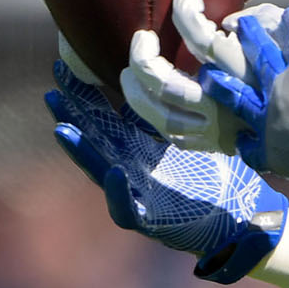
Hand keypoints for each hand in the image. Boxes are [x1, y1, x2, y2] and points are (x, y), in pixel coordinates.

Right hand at [46, 59, 288, 282]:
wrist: (236, 215)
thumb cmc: (212, 174)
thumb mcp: (187, 135)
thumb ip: (166, 113)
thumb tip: (156, 74)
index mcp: (138, 147)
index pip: (103, 116)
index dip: (83, 95)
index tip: (64, 67)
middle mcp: (131, 167)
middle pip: (93, 139)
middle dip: (71, 117)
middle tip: (52, 92)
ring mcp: (137, 194)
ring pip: (100, 172)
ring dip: (81, 152)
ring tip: (62, 130)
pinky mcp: (150, 220)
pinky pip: (127, 208)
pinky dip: (119, 192)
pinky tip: (114, 173)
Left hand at [119, 0, 287, 153]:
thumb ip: (266, 22)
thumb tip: (229, 23)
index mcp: (249, 72)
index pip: (204, 39)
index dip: (186, 12)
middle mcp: (230, 102)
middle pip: (169, 85)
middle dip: (145, 60)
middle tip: (142, 39)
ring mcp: (222, 129)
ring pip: (165, 115)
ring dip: (139, 93)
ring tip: (130, 72)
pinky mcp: (219, 146)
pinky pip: (176, 136)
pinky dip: (155, 117)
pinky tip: (148, 102)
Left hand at [202, 3, 288, 205]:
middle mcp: (281, 88)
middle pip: (258, 53)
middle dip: (250, 34)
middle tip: (241, 25)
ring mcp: (269, 120)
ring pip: (235, 94)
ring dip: (223, 81)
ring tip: (211, 72)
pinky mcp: (267, 149)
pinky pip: (246, 142)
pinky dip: (244, 138)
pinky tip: (241, 134)